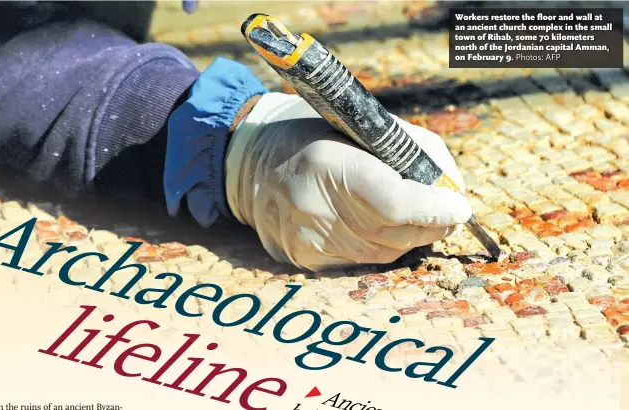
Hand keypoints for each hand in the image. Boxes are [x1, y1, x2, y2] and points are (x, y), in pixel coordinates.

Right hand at [225, 93, 471, 270]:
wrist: (249, 164)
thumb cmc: (313, 133)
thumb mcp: (362, 125)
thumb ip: (414, 152)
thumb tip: (453, 189)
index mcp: (327, 164)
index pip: (395, 203)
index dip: (435, 209)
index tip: (460, 207)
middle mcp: (312, 209)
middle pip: (395, 234)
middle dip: (431, 224)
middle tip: (447, 212)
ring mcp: (305, 240)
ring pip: (384, 252)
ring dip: (408, 236)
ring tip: (412, 214)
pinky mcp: (303, 259)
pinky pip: (362, 260)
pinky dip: (380, 244)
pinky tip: (375, 224)